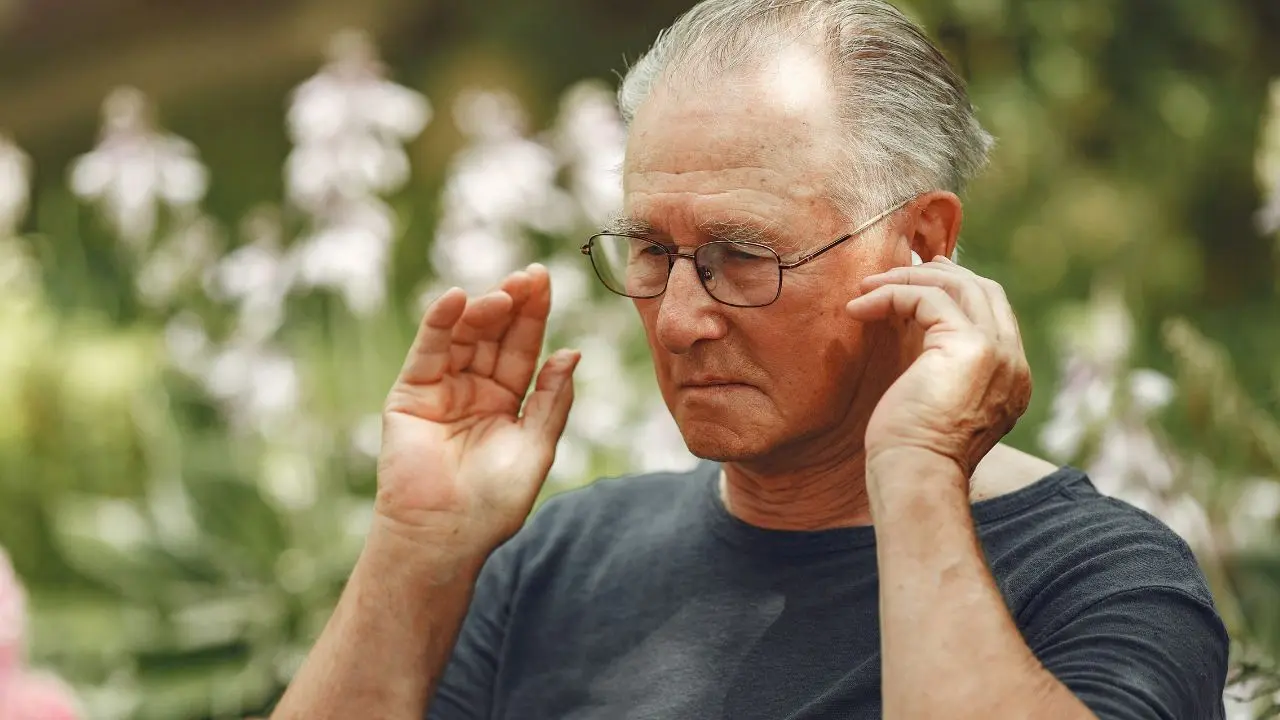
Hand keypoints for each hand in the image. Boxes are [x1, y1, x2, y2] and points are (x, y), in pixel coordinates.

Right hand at [376, 264, 578, 557]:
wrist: (445, 535)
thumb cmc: (494, 502)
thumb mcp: (537, 447)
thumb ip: (551, 399)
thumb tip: (572, 351)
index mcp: (508, 402)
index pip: (522, 348)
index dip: (533, 314)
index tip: (544, 279)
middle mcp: (474, 390)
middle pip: (494, 335)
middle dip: (511, 304)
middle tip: (529, 276)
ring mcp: (442, 389)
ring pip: (463, 337)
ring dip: (481, 311)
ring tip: (502, 295)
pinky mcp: (410, 394)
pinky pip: (427, 352)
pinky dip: (438, 323)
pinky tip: (456, 299)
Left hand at [845, 256, 1030, 479]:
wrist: (916, 478)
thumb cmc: (913, 454)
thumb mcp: (933, 400)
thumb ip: (938, 365)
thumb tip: (913, 327)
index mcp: (1012, 379)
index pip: (993, 313)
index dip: (957, 289)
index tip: (919, 280)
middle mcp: (1014, 362)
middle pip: (984, 290)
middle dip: (938, 274)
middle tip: (896, 269)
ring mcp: (998, 352)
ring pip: (959, 285)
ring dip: (907, 279)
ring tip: (866, 288)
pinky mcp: (970, 346)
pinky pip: (927, 298)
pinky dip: (890, 295)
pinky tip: (858, 309)